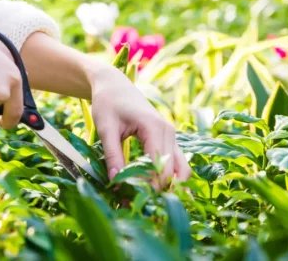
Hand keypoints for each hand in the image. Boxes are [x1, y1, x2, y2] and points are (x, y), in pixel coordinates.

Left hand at [90, 66, 191, 189]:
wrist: (114, 85)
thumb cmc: (108, 102)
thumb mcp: (106, 128)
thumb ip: (112, 155)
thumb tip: (116, 182)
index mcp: (153, 127)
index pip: (158, 165)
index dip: (147, 184)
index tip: (129, 197)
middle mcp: (168, 132)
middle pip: (172, 171)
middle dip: (156, 189)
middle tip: (134, 202)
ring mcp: (171, 135)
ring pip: (181, 169)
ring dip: (168, 186)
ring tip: (147, 199)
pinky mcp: (168, 139)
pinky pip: (176, 163)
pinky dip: (169, 177)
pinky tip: (154, 189)